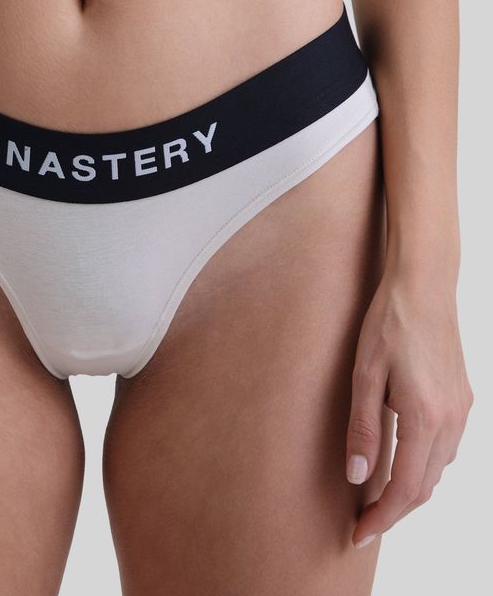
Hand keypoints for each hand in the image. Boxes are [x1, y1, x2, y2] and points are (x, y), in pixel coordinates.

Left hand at [345, 269, 472, 548]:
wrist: (423, 287)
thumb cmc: (388, 325)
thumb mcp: (364, 375)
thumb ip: (364, 428)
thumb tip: (359, 477)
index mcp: (425, 418)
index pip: (405, 489)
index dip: (381, 517)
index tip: (358, 533)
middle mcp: (451, 421)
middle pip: (425, 487)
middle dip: (394, 512)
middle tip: (363, 525)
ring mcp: (462, 410)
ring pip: (439, 470)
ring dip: (410, 490)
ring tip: (377, 500)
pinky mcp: (463, 398)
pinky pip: (446, 448)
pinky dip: (425, 467)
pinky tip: (403, 462)